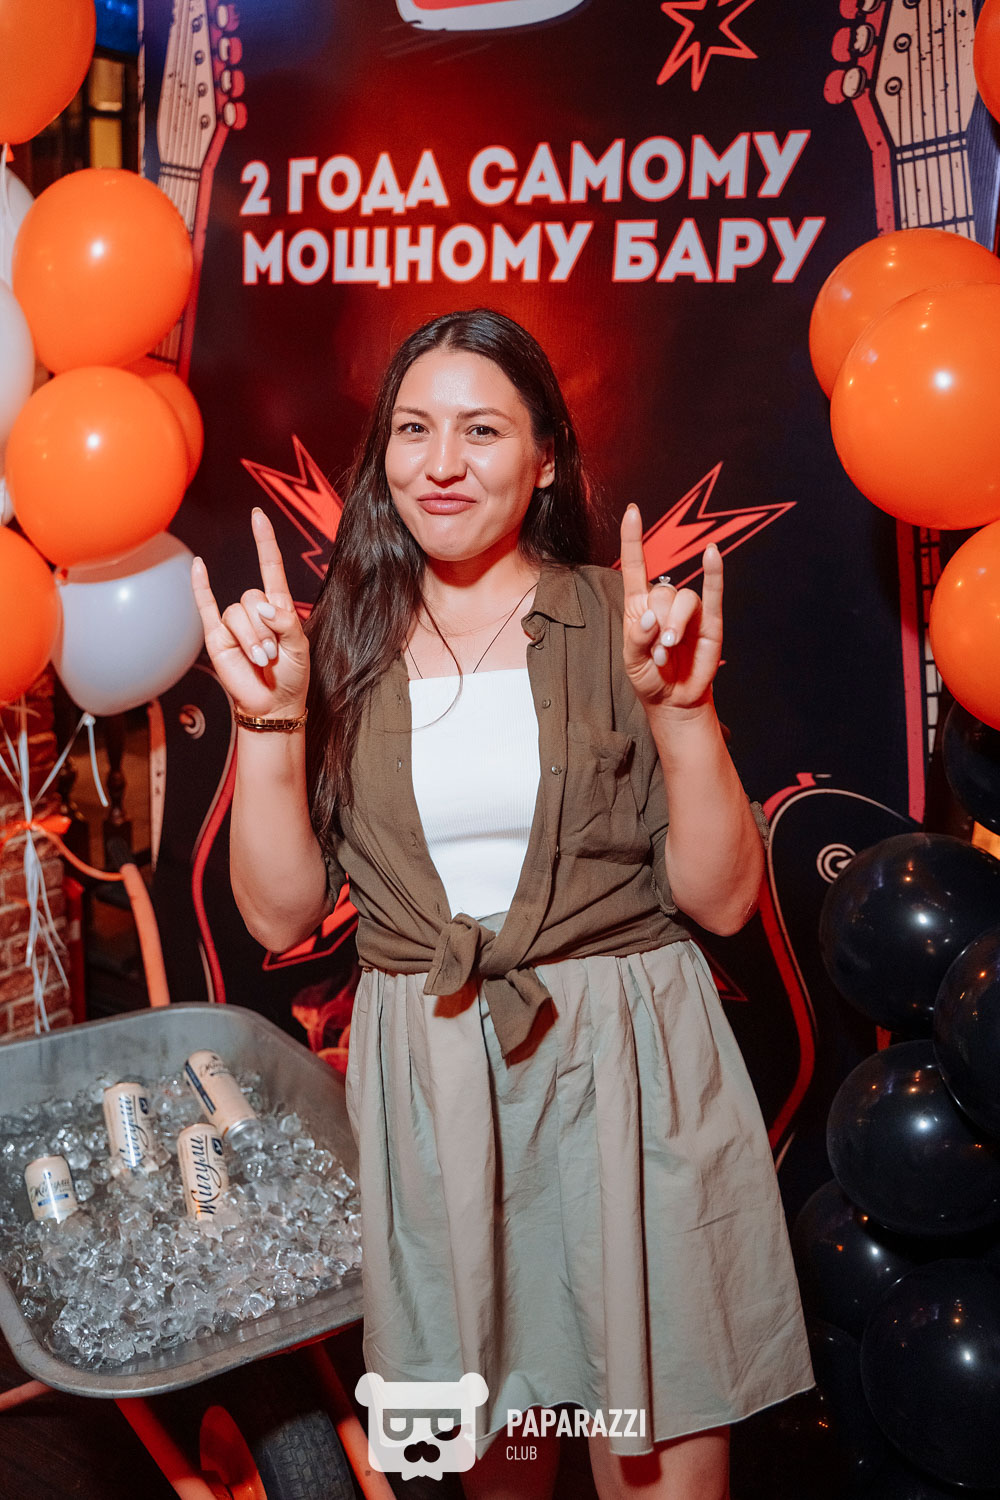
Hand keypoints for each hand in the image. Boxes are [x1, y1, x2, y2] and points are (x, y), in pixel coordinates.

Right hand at [190, 508, 309, 717]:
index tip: (258, 516)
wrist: (273, 704)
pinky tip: (198, 567)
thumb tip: (262, 607)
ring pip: (236, 613)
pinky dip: (200, 586)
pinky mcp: (216, 636)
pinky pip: (206, 606)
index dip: (265, 542)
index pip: (270, 567)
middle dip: (265, 629)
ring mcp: (234, 622)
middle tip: (273, 655)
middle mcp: (255, 610)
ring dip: (252, 639)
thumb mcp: (300, 648)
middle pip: (253, 598)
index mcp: (278, 607)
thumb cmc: (291, 675)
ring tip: (262, 660)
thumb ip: (286, 623)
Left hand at [619, 503, 722, 711]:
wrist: (674, 701)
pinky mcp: (710, 621)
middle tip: (658, 653)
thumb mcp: (632, 662)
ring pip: (685, 599)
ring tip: (669, 651)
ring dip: (676, 625)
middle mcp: (664, 603)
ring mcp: (688, 612)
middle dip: (659, 623)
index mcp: (639, 606)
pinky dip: (714, 573)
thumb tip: (652, 617)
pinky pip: (713, 592)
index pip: (636, 566)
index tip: (633, 512)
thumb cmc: (650, 678)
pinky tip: (712, 555)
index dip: (633, 540)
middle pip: (663, 591)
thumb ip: (637, 638)